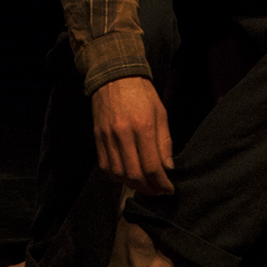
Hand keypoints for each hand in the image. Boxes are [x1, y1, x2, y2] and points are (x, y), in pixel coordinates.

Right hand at [91, 76, 174, 194]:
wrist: (115, 75)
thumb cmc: (142, 93)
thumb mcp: (161, 113)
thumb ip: (165, 142)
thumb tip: (168, 168)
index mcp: (143, 126)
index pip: (152, 166)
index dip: (161, 183)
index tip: (168, 188)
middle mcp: (123, 134)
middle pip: (134, 175)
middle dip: (148, 189)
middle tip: (158, 191)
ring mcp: (108, 137)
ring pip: (119, 174)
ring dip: (132, 185)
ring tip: (144, 186)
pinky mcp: (97, 138)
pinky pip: (105, 166)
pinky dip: (117, 177)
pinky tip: (127, 176)